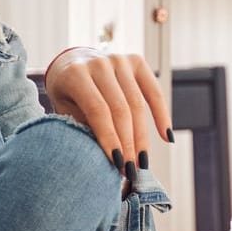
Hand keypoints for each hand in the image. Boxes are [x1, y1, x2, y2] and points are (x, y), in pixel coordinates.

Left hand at [44, 48, 172, 174]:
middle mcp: (99, 63)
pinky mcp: (136, 61)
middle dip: (127, 143)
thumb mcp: (65, 111)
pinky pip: (154, 92)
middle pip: (120, 109)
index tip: (118, 164)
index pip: (98, 110)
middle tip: (130, 170)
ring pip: (137, 104)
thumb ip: (82, 128)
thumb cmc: (67, 94)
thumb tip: (109, 157)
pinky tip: (166, 137)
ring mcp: (120, 60)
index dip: (109, 138)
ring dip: (142, 137)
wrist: (71, 62)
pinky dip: (162, 115)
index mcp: (76, 74)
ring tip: (142, 162)